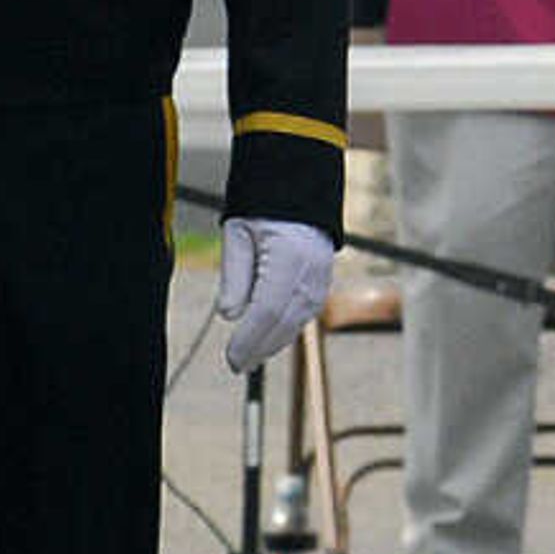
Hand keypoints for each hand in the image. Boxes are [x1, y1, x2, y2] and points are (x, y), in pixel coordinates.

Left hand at [216, 216, 334, 373]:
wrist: (299, 188)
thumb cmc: (263, 208)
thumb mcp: (237, 234)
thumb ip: (234, 276)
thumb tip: (230, 316)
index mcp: (288, 257)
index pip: (266, 311)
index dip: (249, 339)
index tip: (230, 357)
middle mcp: (310, 272)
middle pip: (284, 323)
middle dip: (258, 348)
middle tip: (236, 365)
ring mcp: (322, 278)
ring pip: (296, 323)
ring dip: (272, 343)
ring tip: (249, 357)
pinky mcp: (323, 282)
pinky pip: (304, 314)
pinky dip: (285, 330)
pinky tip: (269, 339)